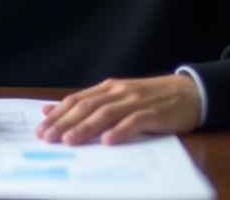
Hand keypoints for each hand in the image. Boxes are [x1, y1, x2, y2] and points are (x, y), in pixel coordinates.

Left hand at [35, 74, 200, 144]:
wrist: (189, 92)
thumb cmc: (150, 98)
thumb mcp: (116, 97)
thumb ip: (87, 103)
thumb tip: (51, 108)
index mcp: (107, 88)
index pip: (76, 101)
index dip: (57, 115)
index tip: (40, 130)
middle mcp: (118, 92)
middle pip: (86, 107)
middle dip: (64, 123)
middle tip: (47, 138)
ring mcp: (136, 101)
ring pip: (106, 113)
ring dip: (86, 128)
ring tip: (69, 140)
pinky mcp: (154, 113)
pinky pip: (134, 121)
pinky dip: (120, 131)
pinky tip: (108, 141)